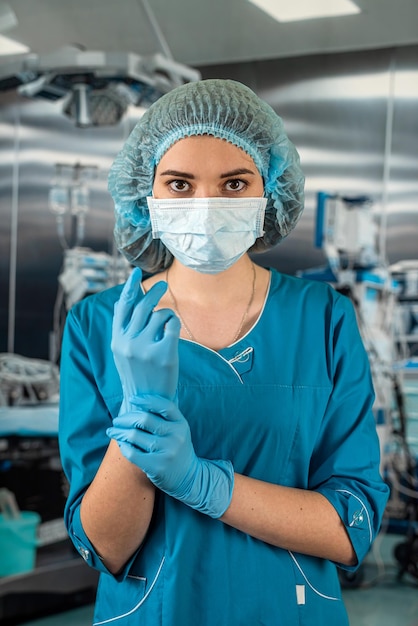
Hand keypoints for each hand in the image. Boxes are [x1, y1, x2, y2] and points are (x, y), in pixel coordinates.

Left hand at [106, 395, 233, 518]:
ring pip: (135, 436)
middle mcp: (175, 436)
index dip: (146, 400)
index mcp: (181, 423)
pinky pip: (132, 453)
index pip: (164, 406)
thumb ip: (164, 417)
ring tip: (112, 431)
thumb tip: (138, 402)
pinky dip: (123, 447)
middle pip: (144, 419)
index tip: (131, 399)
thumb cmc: (177, 448)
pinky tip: (121, 444)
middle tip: (116, 420)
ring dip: (119, 432)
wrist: (188, 477)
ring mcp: (167, 452)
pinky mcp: (157, 466)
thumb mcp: (178, 430)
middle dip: (125, 418)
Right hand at [111, 268, 180, 404]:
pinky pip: (172, 325)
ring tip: (168, 322)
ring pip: (159, 315)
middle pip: (143, 306)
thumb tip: (122, 301)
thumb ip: (123, 328)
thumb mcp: (122, 351)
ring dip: (167, 314)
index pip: (122, 307)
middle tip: (164, 285)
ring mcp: (146, 348)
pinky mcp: (164, 354)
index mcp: (117, 340)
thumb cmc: (137, 374)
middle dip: (154, 292)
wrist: (146, 403)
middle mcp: (128, 342)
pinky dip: (174, 323)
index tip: (135, 272)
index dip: (129, 287)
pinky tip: (174, 329)